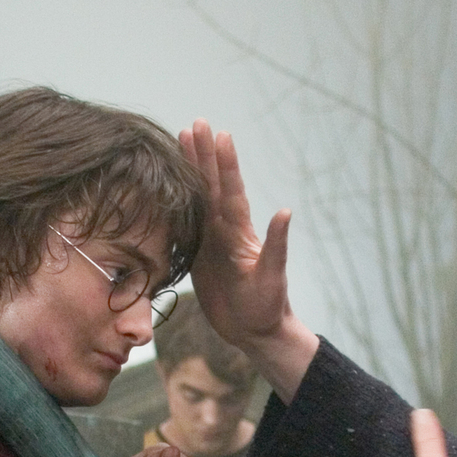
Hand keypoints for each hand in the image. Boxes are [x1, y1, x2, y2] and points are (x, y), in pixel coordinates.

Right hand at [177, 119, 319, 394]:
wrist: (256, 333)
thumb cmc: (267, 308)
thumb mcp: (272, 278)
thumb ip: (276, 247)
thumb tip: (285, 212)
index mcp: (239, 234)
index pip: (230, 192)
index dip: (225, 164)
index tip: (219, 134)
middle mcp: (225, 232)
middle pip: (212, 186)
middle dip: (203, 155)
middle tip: (195, 123)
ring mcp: (212, 242)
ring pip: (198, 198)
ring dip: (191, 170)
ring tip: (182, 140)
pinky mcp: (199, 256)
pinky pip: (186, 222)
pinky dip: (179, 201)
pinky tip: (171, 186)